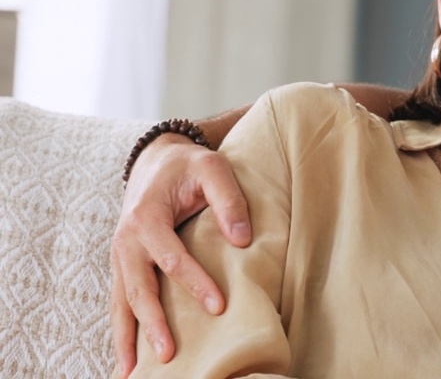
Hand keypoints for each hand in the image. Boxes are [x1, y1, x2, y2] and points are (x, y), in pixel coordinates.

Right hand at [110, 135, 250, 376]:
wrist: (155, 161)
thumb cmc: (189, 166)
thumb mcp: (212, 167)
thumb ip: (229, 200)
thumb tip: (242, 241)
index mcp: (146, 218)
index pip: (171, 258)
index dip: (194, 283)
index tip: (218, 306)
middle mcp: (126, 242)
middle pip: (139, 290)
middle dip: (153, 324)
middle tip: (171, 355)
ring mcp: (120, 257)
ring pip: (122, 303)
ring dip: (129, 338)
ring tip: (135, 372)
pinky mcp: (123, 266)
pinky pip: (119, 302)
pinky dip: (122, 331)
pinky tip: (129, 360)